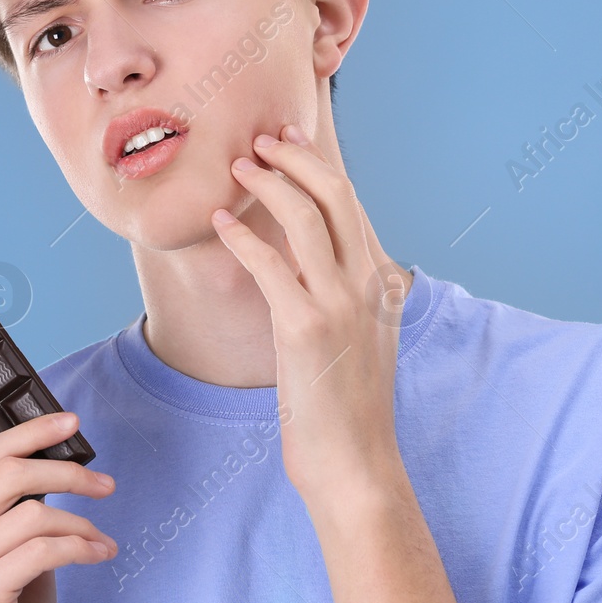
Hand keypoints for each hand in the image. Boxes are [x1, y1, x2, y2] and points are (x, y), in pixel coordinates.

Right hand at [0, 412, 118, 602]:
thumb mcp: (7, 549)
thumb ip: (12, 507)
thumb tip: (53, 454)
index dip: (28, 433)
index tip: (69, 423)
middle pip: (6, 475)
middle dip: (65, 473)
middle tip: (104, 485)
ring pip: (31, 514)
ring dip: (80, 525)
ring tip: (101, 541)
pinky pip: (42, 550)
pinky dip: (81, 548)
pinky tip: (99, 554)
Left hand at [210, 123, 409, 498]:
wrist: (355, 462)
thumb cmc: (347, 404)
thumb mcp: (363, 336)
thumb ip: (351, 293)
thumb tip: (323, 260)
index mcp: (382, 282)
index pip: (351, 204)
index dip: (318, 164)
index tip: (289, 141)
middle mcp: (367, 284)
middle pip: (335, 195)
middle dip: (295, 158)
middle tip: (261, 139)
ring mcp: (340, 304)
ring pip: (305, 218)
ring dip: (268, 184)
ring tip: (238, 167)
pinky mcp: (306, 328)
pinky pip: (269, 264)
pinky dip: (241, 236)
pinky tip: (219, 223)